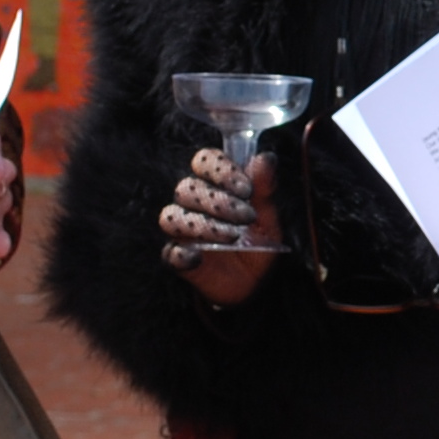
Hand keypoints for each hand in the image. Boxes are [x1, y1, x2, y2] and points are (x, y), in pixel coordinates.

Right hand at [162, 147, 281, 306]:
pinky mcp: (178, 258)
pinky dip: (182, 254)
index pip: (204, 160)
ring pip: (172, 217)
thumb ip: (265, 187)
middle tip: (246, 216)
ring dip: (203, 225)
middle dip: (217, 200)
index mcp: (214, 184)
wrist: (256, 280)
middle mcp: (192, 203)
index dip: (221, 170)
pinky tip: (199, 256)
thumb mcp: (268, 214)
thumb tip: (265, 158)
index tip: (246, 188)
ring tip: (232, 236)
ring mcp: (182, 231)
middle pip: (186, 188)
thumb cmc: (258, 239)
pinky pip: (170, 252)